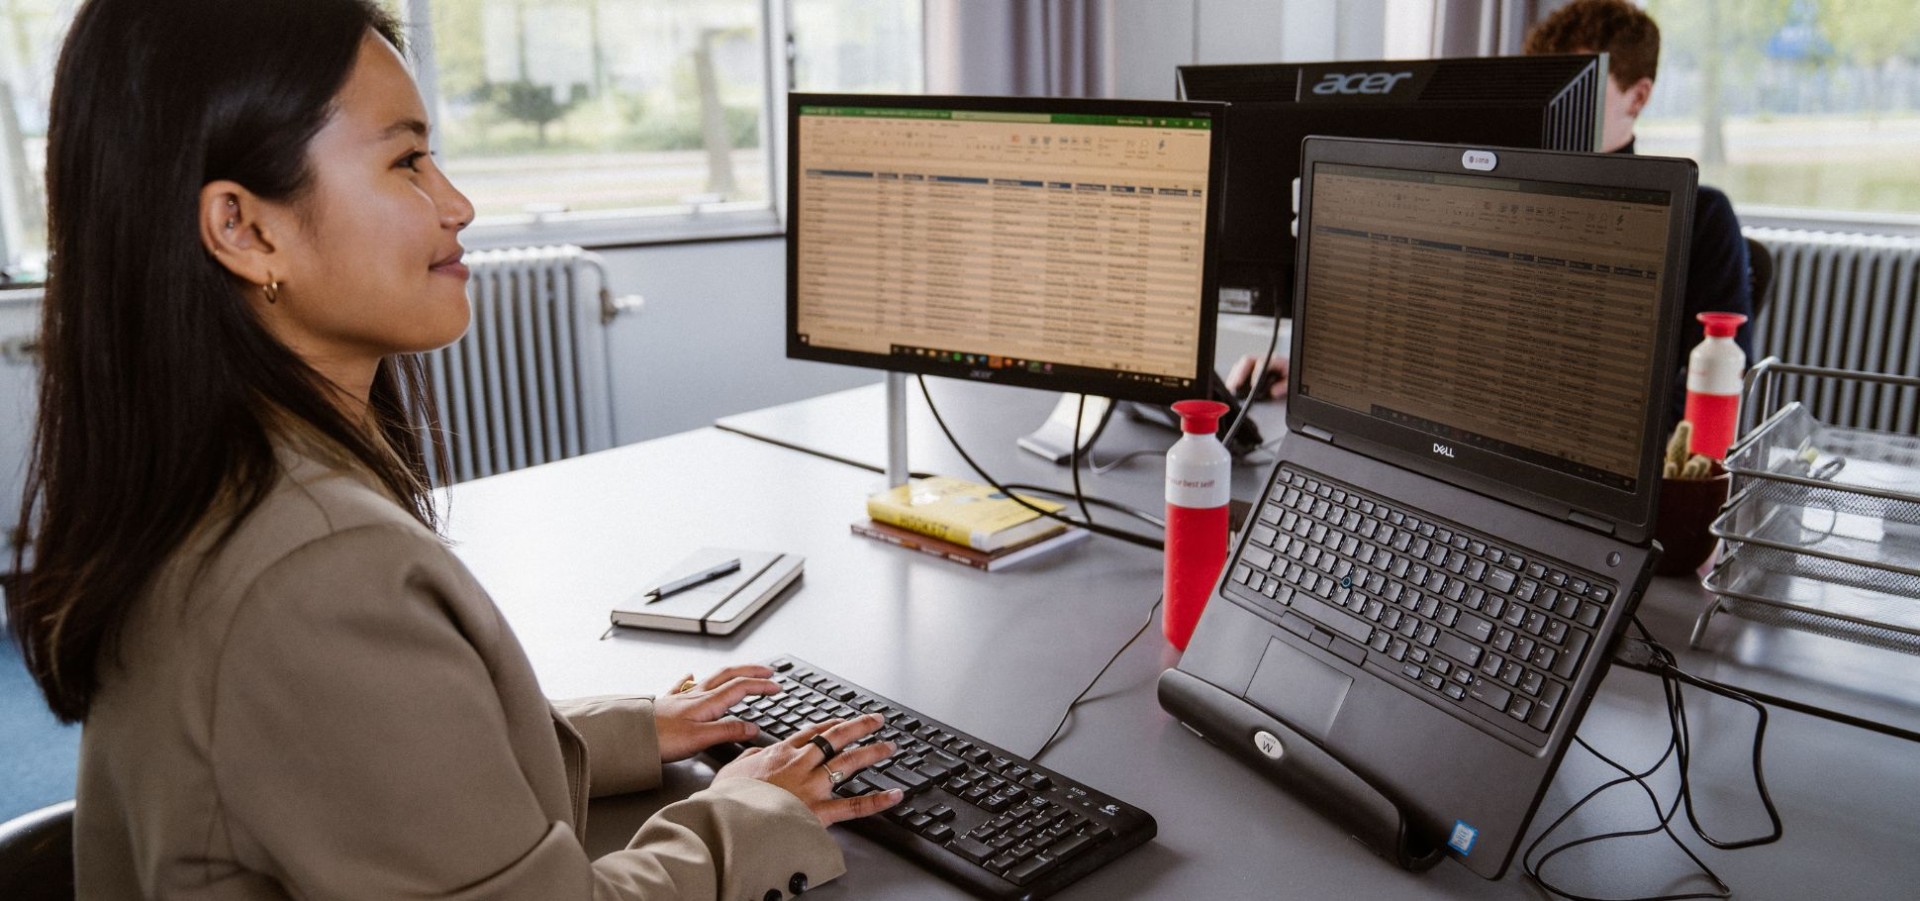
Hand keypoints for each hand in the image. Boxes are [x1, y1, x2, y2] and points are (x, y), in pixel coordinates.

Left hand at [653, 665, 780, 762]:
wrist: (630, 736)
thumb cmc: (660, 739)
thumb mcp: (700, 739)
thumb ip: (728, 731)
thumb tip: (752, 728)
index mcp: (708, 702)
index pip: (741, 687)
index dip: (762, 685)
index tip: (777, 687)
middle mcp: (696, 695)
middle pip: (730, 675)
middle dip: (751, 670)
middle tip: (768, 670)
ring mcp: (682, 696)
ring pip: (712, 678)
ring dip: (731, 672)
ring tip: (742, 671)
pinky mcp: (668, 703)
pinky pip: (685, 685)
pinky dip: (694, 679)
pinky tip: (692, 676)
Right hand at [714, 713, 902, 826]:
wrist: (729, 820)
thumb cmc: (728, 799)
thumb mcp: (732, 769)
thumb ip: (748, 758)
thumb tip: (754, 753)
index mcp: (780, 753)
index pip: (812, 732)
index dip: (831, 724)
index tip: (842, 720)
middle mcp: (801, 764)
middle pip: (836, 738)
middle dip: (859, 727)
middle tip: (877, 720)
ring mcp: (812, 786)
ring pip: (849, 763)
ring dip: (872, 752)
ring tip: (889, 746)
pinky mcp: (819, 812)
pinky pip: (855, 806)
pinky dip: (878, 801)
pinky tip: (894, 795)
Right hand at [1224, 353, 1289, 401]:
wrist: (1293, 370)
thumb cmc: (1290, 375)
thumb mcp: (1292, 381)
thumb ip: (1284, 386)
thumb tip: (1273, 391)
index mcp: (1276, 360)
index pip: (1262, 363)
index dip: (1256, 374)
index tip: (1253, 385)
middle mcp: (1264, 359)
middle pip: (1247, 360)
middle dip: (1240, 373)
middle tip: (1236, 385)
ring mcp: (1257, 361)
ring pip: (1242, 364)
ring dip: (1235, 375)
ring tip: (1231, 386)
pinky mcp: (1251, 367)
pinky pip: (1239, 368)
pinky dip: (1234, 376)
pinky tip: (1232, 384)